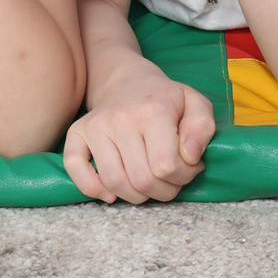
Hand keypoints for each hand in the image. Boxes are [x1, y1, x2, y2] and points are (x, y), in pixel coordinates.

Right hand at [64, 65, 216, 202]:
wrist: (129, 81)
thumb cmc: (165, 98)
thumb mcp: (195, 104)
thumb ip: (202, 129)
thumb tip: (190, 157)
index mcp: (152, 110)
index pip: (166, 166)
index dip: (183, 176)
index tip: (188, 166)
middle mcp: (120, 118)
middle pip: (142, 180)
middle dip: (164, 190)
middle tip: (170, 179)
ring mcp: (95, 126)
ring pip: (114, 182)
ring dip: (136, 196)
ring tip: (150, 184)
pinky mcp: (77, 133)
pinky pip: (75, 169)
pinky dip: (92, 188)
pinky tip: (111, 193)